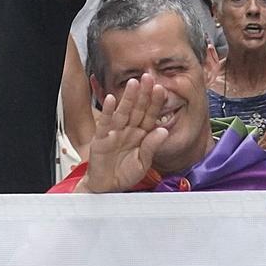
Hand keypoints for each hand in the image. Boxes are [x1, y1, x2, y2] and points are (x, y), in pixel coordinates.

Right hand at [82, 77, 170, 193]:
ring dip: (127, 97)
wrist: (107, 188)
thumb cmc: (124, 175)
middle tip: (148, 77)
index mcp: (142, 136)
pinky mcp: (101, 139)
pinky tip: (110, 100)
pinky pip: (105, 123)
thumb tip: (163, 131)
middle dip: (143, 93)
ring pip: (123, 112)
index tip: (161, 89)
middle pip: (137, 109)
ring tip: (133, 84)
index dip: (155, 103)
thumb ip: (152, 147)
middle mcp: (129, 131)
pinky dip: (107, 111)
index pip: (150, 115)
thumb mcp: (143, 163)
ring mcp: (115, 133)